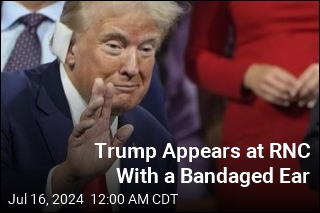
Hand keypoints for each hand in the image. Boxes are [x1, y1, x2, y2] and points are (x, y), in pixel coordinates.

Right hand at [52, 78, 133, 194]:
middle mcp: (93, 126)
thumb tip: (131, 126)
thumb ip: (120, 139)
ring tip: (99, 100)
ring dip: (92, 107)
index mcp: (102, 127)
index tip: (110, 85)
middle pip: (95, 107)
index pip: (106, 110)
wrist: (84, 173)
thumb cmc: (98, 161)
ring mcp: (83, 131)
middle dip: (97, 94)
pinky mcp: (75, 139)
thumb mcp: (113, 151)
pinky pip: (79, 129)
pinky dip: (84, 125)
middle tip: (100, 81)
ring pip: (87, 115)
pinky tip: (91, 121)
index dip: (108, 98)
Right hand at [244, 63, 297, 106]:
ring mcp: (263, 87)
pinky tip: (286, 103)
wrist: (250, 75)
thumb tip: (297, 84)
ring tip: (293, 99)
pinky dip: (280, 102)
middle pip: (283, 88)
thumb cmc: (265, 71)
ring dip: (287, 98)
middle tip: (298, 95)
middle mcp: (267, 79)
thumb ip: (285, 76)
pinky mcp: (261, 94)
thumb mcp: (275, 69)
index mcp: (272, 71)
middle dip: (292, 93)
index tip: (301, 88)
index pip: (287, 79)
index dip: (295, 85)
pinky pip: (272, 100)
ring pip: (278, 95)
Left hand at [294, 63, 318, 107]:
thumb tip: (291, 90)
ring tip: (300, 104)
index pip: (303, 80)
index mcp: (313, 69)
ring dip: (306, 99)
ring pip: (314, 92)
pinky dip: (314, 100)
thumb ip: (302, 80)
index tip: (291, 94)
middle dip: (301, 94)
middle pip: (309, 87)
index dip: (296, 88)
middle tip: (294, 100)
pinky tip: (309, 105)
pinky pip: (319, 95)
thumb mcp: (310, 73)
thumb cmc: (316, 73)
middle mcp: (319, 74)